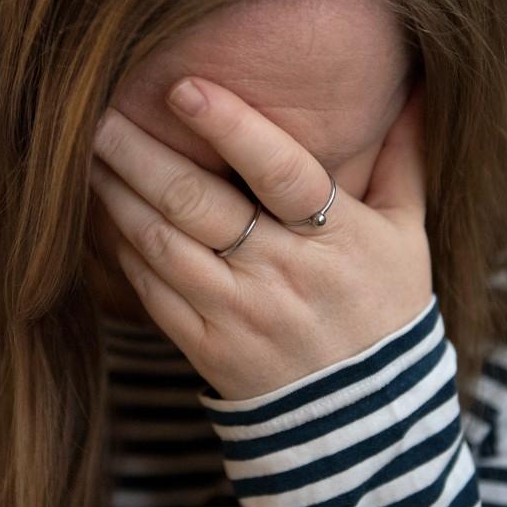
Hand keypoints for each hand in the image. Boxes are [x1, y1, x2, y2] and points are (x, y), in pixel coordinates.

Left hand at [88, 76, 431, 401]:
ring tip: (87, 153)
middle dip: (141, 154)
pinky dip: (123, 248)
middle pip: (198, 205)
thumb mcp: (408, 236)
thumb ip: (402, 160)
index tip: (183, 87)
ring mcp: (238, 315)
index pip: (282, 173)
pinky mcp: (206, 347)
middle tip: (99, 110)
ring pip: (161, 245)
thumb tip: (419, 89)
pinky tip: (105, 214)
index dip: (232, 128)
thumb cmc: (385, 310)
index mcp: (338, 240)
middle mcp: (282, 275)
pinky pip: (150, 290)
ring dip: (118, 195)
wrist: (365, 419)